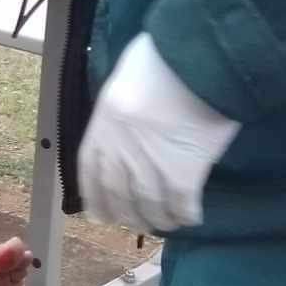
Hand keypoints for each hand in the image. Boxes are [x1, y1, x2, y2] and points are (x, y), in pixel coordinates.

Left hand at [79, 33, 240, 232]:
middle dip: (127, 215)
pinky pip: (182, 204)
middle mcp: (120, 152)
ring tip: (166, 224)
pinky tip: (190, 217)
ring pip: (149, 205)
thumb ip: (121, 111)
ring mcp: (150, 165)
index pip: (90, 173)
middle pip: (119, 196)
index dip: (96, 198)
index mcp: (102, 128)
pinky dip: (185, 215)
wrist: (195, 61)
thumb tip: (129, 125)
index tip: (101, 215)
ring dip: (158, 220)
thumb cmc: (161, 61)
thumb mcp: (124, 83)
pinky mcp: (183, 172)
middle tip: (138, 224)